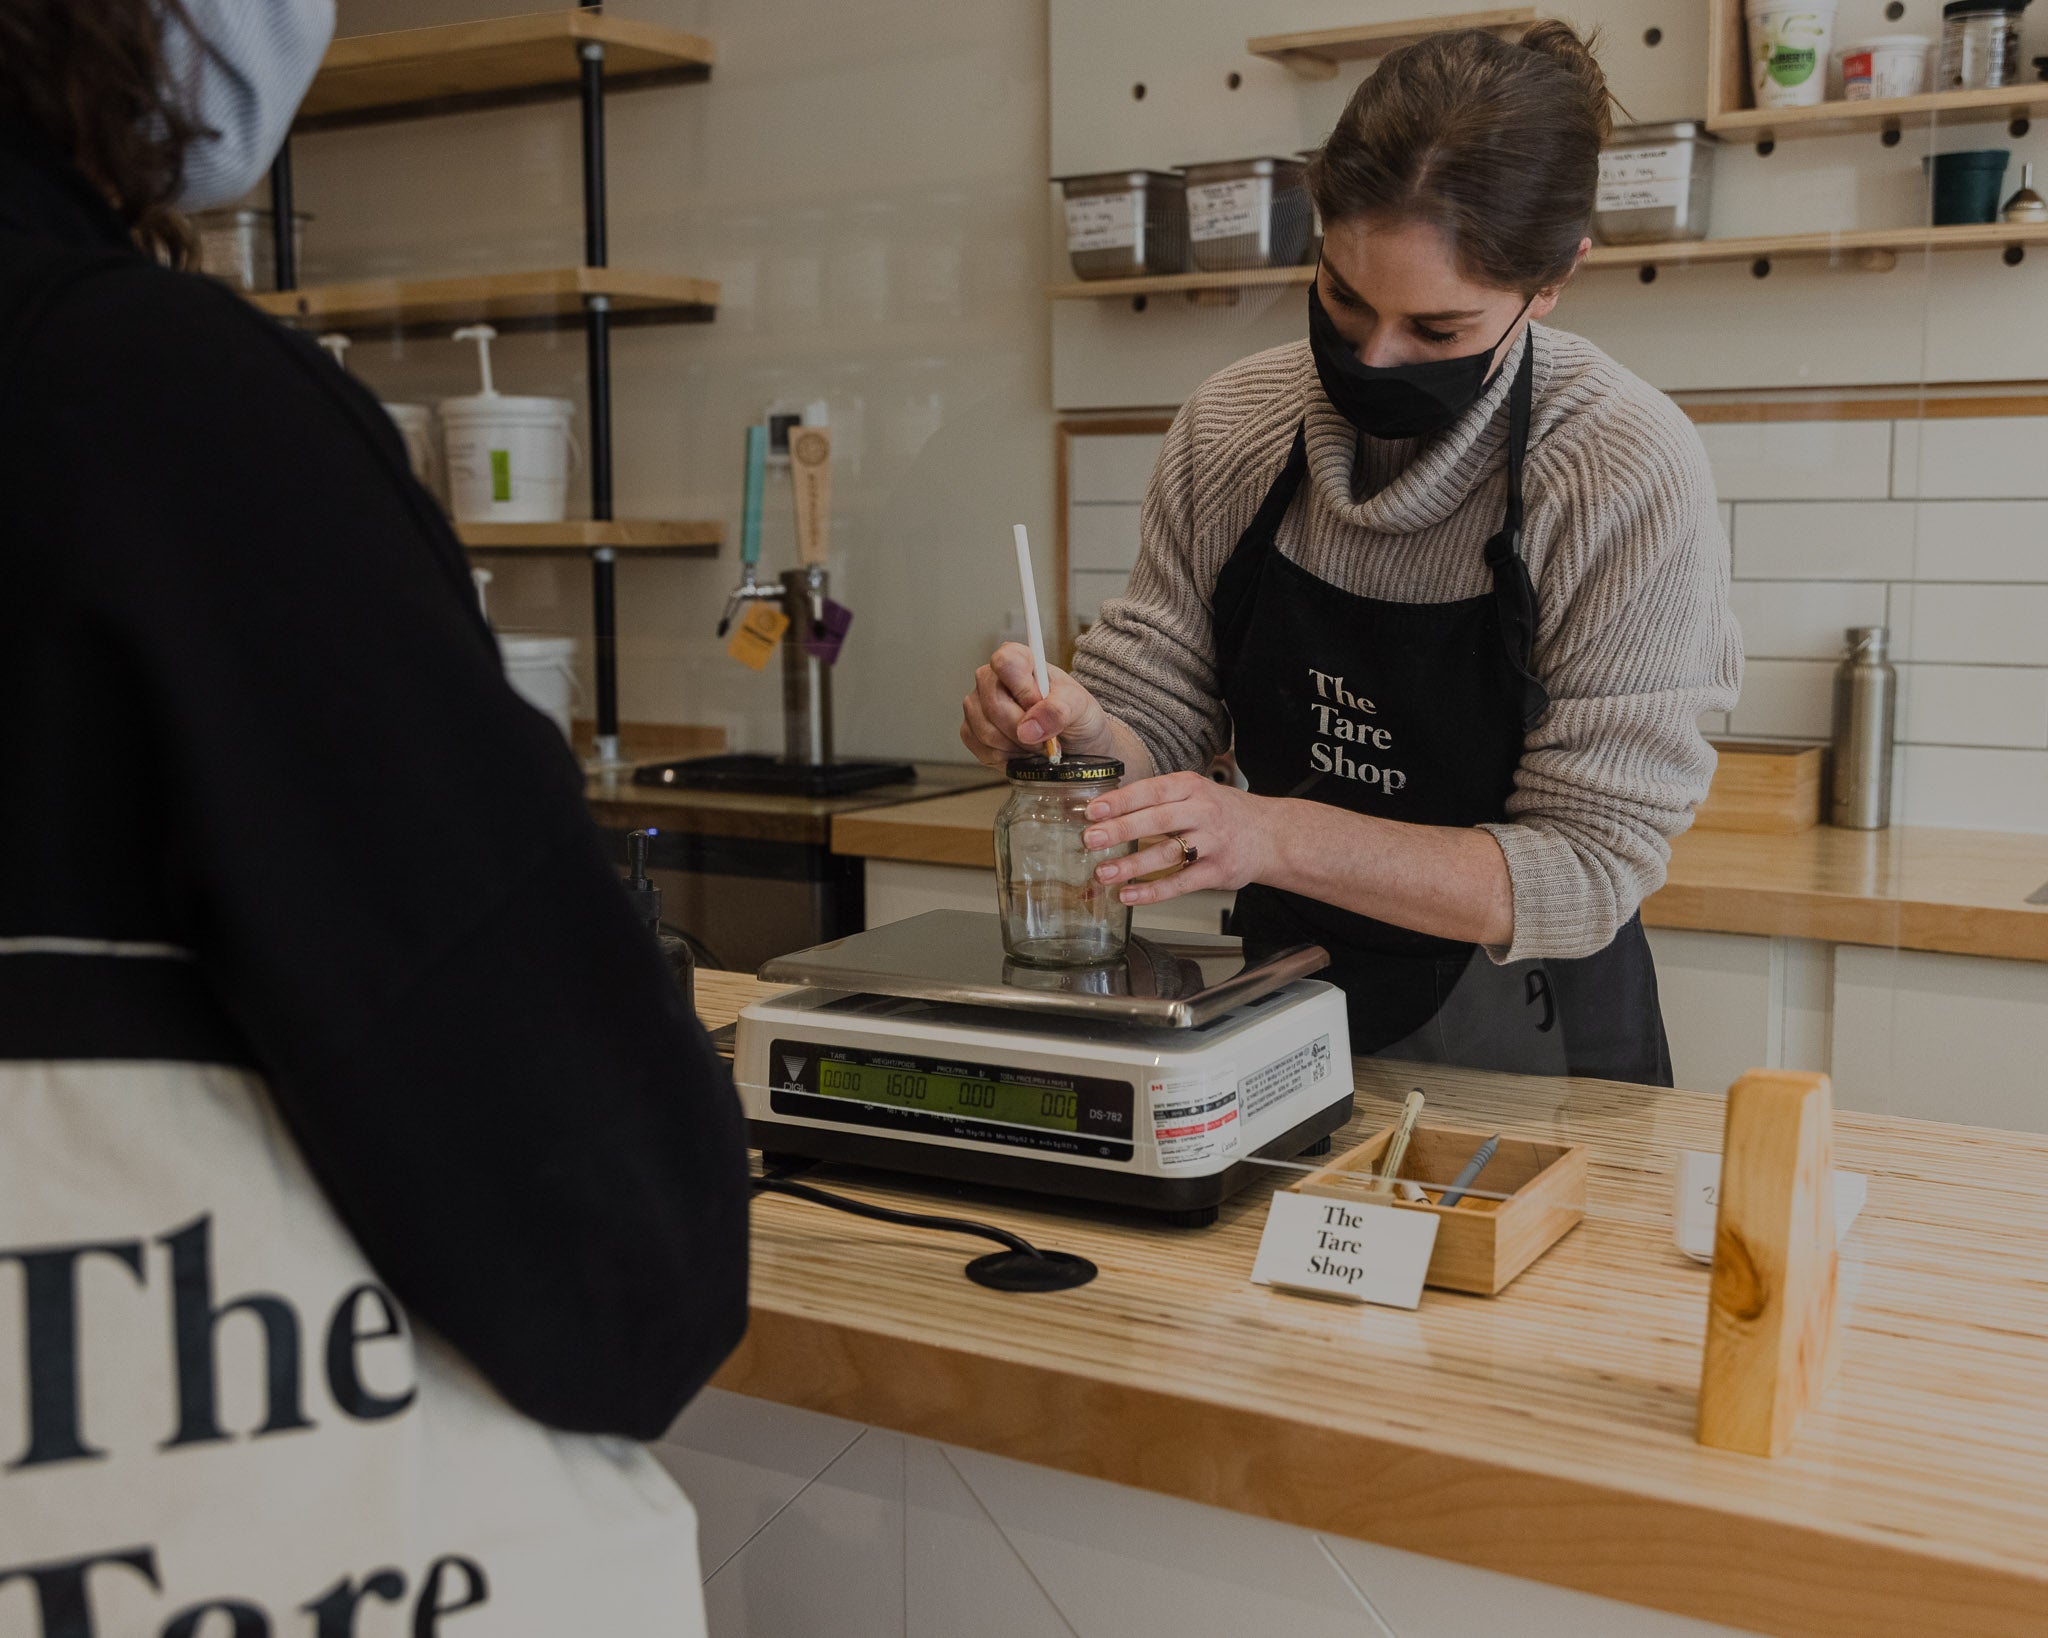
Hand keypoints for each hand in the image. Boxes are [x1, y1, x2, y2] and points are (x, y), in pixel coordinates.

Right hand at [959, 642, 1114, 770]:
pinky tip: (1021, 750)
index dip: (1023, 689)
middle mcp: (992, 680)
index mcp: (1019, 661)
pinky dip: (1007, 757)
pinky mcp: (971, 732)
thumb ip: (1059, 710)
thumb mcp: (1080, 707)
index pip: (1005, 661)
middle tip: (1046, 735)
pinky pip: (982, 750)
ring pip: (988, 732)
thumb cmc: (1075, 716)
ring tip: (1036, 742)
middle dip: (1024, 728)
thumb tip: (1029, 728)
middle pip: (994, 705)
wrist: (1074, 743)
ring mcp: (978, 706)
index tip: (1039, 704)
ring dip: (1018, 746)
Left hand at [1079, 771, 1277, 904]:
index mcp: (1192, 787)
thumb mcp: (1195, 792)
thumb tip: (1108, 811)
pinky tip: (1129, 894)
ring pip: (1168, 853)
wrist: (1272, 835)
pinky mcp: (1218, 871)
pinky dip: (1153, 891)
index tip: (1093, 811)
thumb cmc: (1224, 813)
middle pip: (1158, 820)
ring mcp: (1213, 842)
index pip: (1152, 790)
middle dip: (1121, 830)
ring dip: (1132, 865)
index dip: (1121, 801)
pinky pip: (1181, 883)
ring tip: (1104, 873)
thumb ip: (1159, 799)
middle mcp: (1203, 812)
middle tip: (1091, 840)